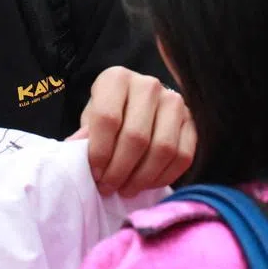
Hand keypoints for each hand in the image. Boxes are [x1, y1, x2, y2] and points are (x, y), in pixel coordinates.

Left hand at [77, 66, 194, 198]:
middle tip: (109, 187)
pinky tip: (147, 184)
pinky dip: (164, 177)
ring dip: (142, 178)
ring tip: (126, 189)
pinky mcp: (192, 120)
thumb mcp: (91, 117)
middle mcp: (148, 85)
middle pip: (137, 137)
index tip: (95, 174)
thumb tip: (75, 148)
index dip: (100, 152)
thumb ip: (85, 133)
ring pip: (163, 149)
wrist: (136, 103)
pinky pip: (183, 156)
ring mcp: (174, 101)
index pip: (108, 118)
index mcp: (117, 78)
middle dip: (120, 170)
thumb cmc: (109, 111)